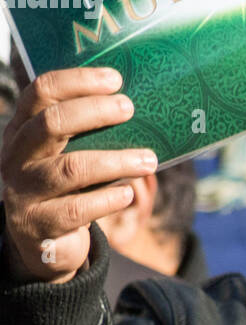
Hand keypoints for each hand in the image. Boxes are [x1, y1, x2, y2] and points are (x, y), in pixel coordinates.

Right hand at [0, 66, 154, 283]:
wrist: (40, 245)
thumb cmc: (62, 190)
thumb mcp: (62, 156)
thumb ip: (81, 132)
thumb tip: (128, 100)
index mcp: (21, 130)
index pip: (41, 92)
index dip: (77, 81)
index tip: (115, 79)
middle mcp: (17, 156)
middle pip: (53, 123)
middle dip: (95, 112)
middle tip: (130, 108)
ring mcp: (26, 190)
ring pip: (72, 168)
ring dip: (116, 161)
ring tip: (149, 159)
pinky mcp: (42, 223)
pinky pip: (79, 209)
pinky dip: (108, 199)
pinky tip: (128, 194)